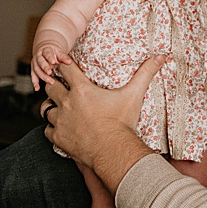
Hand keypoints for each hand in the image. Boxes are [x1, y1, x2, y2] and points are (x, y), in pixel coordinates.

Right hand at [31, 42, 63, 90]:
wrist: (45, 50)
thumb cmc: (53, 52)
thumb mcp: (59, 52)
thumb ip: (63, 57)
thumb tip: (69, 62)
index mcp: (45, 50)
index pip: (47, 53)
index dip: (50, 57)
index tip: (53, 62)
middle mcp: (38, 57)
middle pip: (40, 62)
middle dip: (45, 68)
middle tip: (50, 73)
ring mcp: (35, 63)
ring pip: (37, 70)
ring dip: (43, 76)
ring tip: (50, 82)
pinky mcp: (34, 70)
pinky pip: (33, 76)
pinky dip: (35, 82)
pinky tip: (37, 88)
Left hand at [43, 57, 161, 192]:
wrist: (113, 150)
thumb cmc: (122, 122)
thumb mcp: (134, 95)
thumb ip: (145, 74)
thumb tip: (160, 57)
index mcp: (82, 90)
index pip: (65, 70)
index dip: (64, 65)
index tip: (64, 64)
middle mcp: (67, 103)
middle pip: (51, 88)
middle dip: (55, 85)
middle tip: (61, 86)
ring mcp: (60, 121)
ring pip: (46, 109)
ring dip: (52, 107)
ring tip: (60, 108)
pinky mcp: (58, 137)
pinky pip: (47, 130)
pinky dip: (52, 128)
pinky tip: (61, 128)